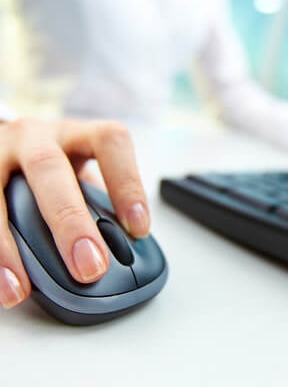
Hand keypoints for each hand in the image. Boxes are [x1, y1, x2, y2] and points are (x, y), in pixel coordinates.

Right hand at [0, 118, 149, 308]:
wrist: (11, 147)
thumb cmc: (58, 166)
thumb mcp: (83, 173)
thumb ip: (99, 202)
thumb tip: (123, 247)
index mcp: (78, 135)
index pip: (110, 143)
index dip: (127, 184)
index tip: (138, 229)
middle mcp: (37, 137)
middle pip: (50, 168)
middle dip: (70, 221)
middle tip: (89, 267)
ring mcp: (0, 150)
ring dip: (6, 244)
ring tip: (20, 287)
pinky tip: (0, 279)